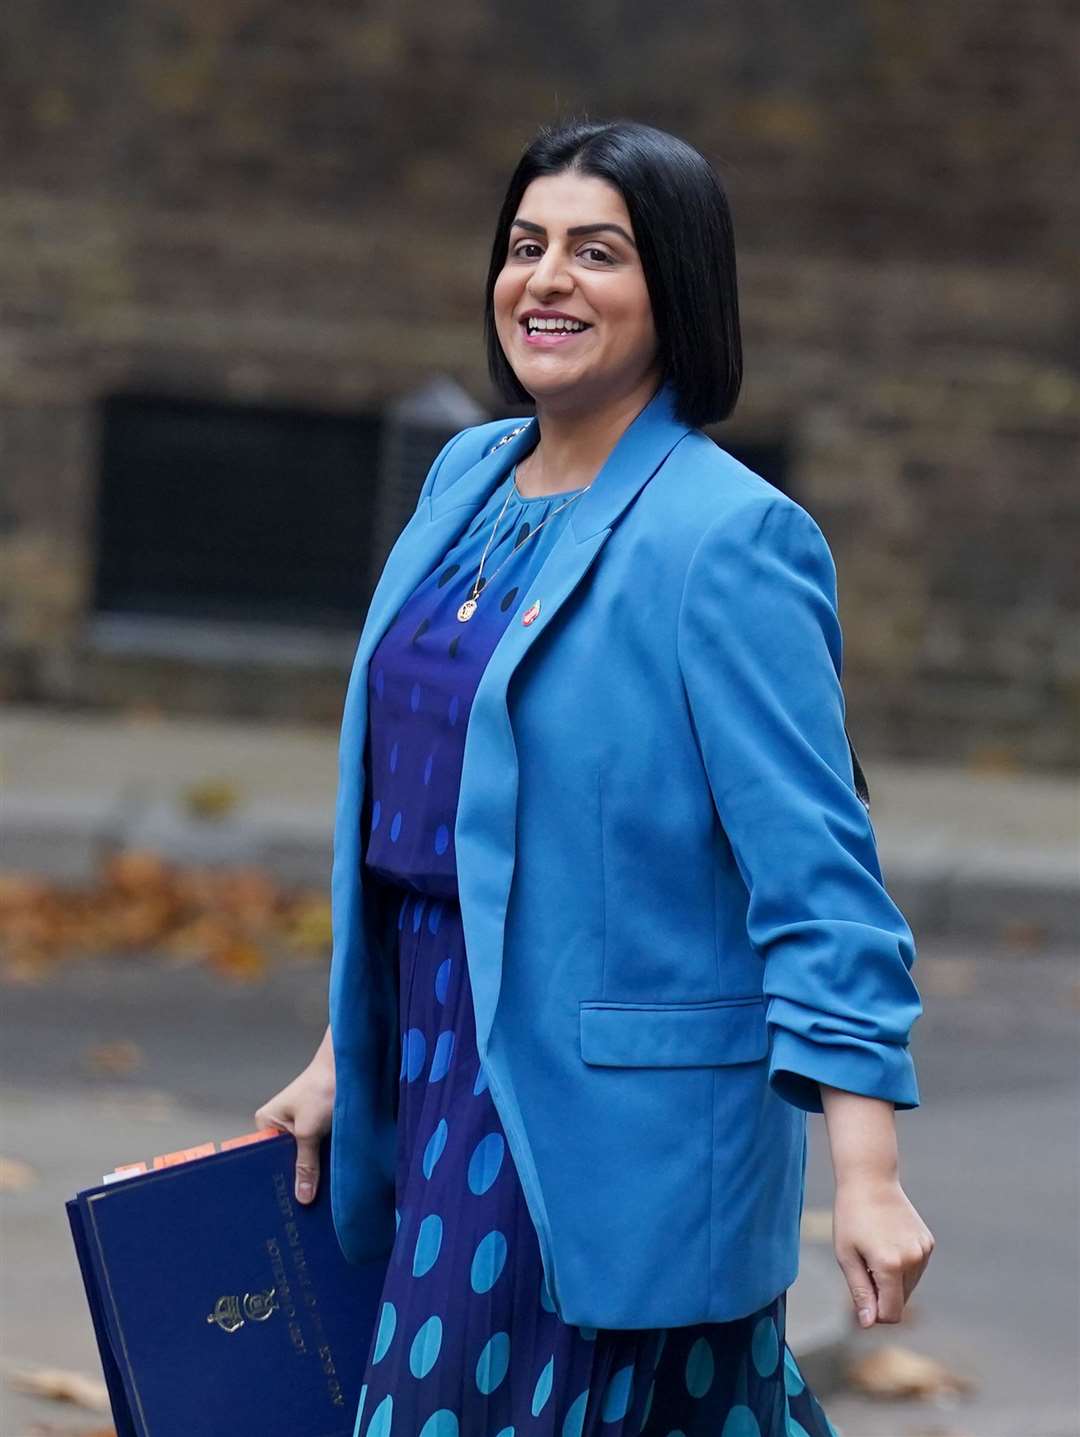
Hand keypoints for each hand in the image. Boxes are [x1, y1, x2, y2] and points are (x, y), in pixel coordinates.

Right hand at [255, 1051, 334, 1205]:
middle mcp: (280, 1127)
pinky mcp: (318, 1128)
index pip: (263, 1160)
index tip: (284, 1203)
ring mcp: (300, 1129)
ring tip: (317, 1196)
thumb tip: (302, 1196)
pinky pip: (317, 1152)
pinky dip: (323, 1162)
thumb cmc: (322, 1087)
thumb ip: (305, 1164)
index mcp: (266, 1124)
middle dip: (296, 1178)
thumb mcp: (309, 1131)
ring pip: (303, 1159)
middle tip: (303, 1205)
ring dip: (312, 1171)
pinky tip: (328, 1180)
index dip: (275, 1179)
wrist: (350, 1067)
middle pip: (284, 1162)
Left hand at [833, 1174, 934, 1326]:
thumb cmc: (851, 1218)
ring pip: (909, 1286)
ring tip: (875, 1249)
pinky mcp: (928, 1242)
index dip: (874, 1313)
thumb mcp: (846, 1255)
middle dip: (882, 1293)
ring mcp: (923, 1251)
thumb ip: (860, 1292)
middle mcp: (912, 1260)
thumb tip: (868, 1324)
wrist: (870, 1180)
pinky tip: (888, 1240)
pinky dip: (902, 1265)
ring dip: (892, 1279)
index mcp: (890, 1266)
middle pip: (900, 1301)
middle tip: (863, 1263)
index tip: (861, 1296)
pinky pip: (915, 1268)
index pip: (891, 1313)